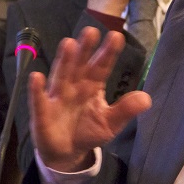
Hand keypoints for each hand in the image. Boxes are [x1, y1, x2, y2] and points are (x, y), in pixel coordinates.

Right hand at [29, 27, 151, 171]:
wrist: (67, 152)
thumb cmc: (88, 131)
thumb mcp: (110, 123)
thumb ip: (125, 110)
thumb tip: (147, 99)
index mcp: (92, 85)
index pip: (102, 66)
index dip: (108, 53)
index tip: (117, 37)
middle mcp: (74, 85)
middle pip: (80, 64)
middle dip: (85, 49)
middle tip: (91, 31)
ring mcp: (58, 96)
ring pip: (61, 74)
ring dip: (64, 60)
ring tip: (68, 44)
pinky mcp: (43, 111)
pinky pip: (40, 99)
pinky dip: (37, 89)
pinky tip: (36, 77)